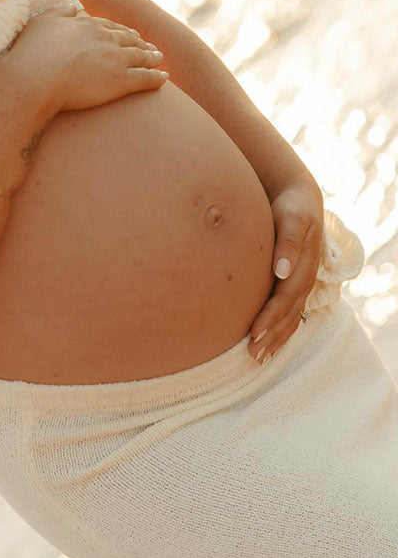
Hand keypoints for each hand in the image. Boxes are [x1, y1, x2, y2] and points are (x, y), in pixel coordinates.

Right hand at [3, 2, 168, 111]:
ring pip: (140, 57)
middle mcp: (105, 38)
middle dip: (141, 42)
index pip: (109, 26)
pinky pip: (144, 78)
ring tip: (160, 60)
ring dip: (152, 58)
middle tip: (151, 47)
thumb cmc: (31, 53)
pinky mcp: (120, 81)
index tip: (130, 34)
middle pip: (129, 39)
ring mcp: (115, 59)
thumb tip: (72, 6)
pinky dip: (156, 78)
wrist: (35, 78)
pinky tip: (164, 80)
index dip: (122, 31)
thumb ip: (60, 13)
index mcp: (87, 24)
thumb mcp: (43, 23)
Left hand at [247, 174, 324, 362]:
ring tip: (258, 358)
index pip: (286, 297)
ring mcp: (301, 282)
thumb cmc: (292, 207)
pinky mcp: (293, 284)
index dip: (271, 316)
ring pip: (291, 317)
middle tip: (253, 355)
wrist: (299, 199)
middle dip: (272, 335)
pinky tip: (266, 344)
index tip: (254, 332)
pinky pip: (289, 312)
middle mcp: (304, 278)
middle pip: (289, 313)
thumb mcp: (292, 218)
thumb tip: (281, 271)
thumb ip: (288, 242)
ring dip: (276, 339)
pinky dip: (279, 330)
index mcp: (304, 265)